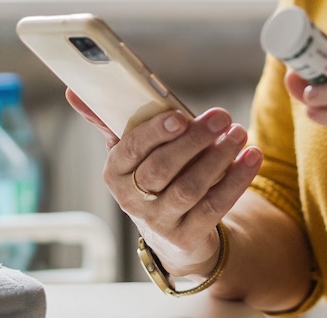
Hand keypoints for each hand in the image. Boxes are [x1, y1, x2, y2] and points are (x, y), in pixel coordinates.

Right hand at [67, 90, 262, 275]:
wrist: (171, 234)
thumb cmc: (150, 177)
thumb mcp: (129, 152)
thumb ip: (108, 120)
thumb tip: (74, 89)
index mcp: (115, 173)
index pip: (130, 149)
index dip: (155, 133)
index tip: (180, 114)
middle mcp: (132, 200)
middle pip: (162, 169)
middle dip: (193, 141)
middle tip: (221, 117)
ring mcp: (160, 222)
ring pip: (191, 188)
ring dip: (218, 158)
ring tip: (239, 133)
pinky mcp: (188, 236)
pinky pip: (215, 206)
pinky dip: (237, 180)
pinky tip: (252, 157)